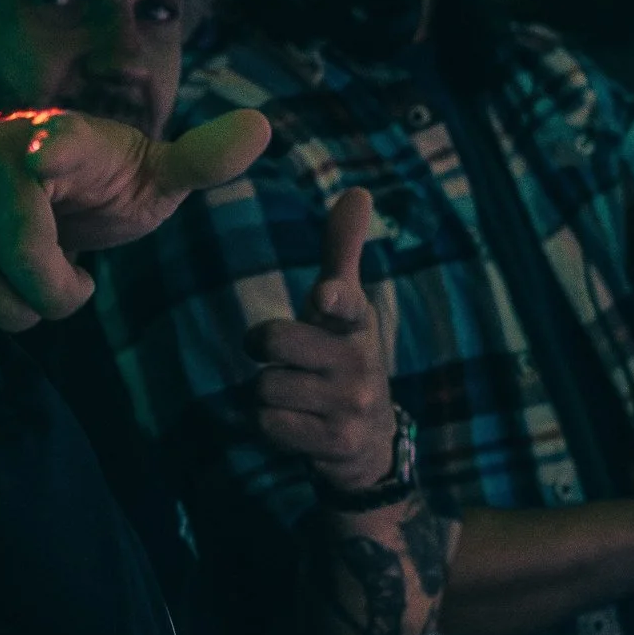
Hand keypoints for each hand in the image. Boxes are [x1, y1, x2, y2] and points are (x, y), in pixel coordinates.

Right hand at [0, 107, 269, 330]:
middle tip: (67, 287)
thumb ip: (200, 161)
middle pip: (15, 259)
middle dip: (48, 300)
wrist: (37, 184)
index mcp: (61, 134)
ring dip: (6, 309)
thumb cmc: (102, 187)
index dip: (48, 150)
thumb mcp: (156, 179)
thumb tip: (262, 128)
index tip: (41, 159)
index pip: (55, 142)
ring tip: (26, 284)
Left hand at [244, 188, 399, 489]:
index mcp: (357, 323)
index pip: (347, 304)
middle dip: (263, 345)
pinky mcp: (335, 443)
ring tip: (293, 393)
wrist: (371, 441)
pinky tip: (293, 422)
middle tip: (275, 354)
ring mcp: (349, 406)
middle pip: (276, 342)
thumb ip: (343, 251)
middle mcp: (359, 362)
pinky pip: (269, 425)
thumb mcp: (346, 307)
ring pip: (265, 387)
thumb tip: (358, 191)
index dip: (333, 300)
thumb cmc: (343, 356)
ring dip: (264, 391)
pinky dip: (268, 424)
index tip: (322, 297)